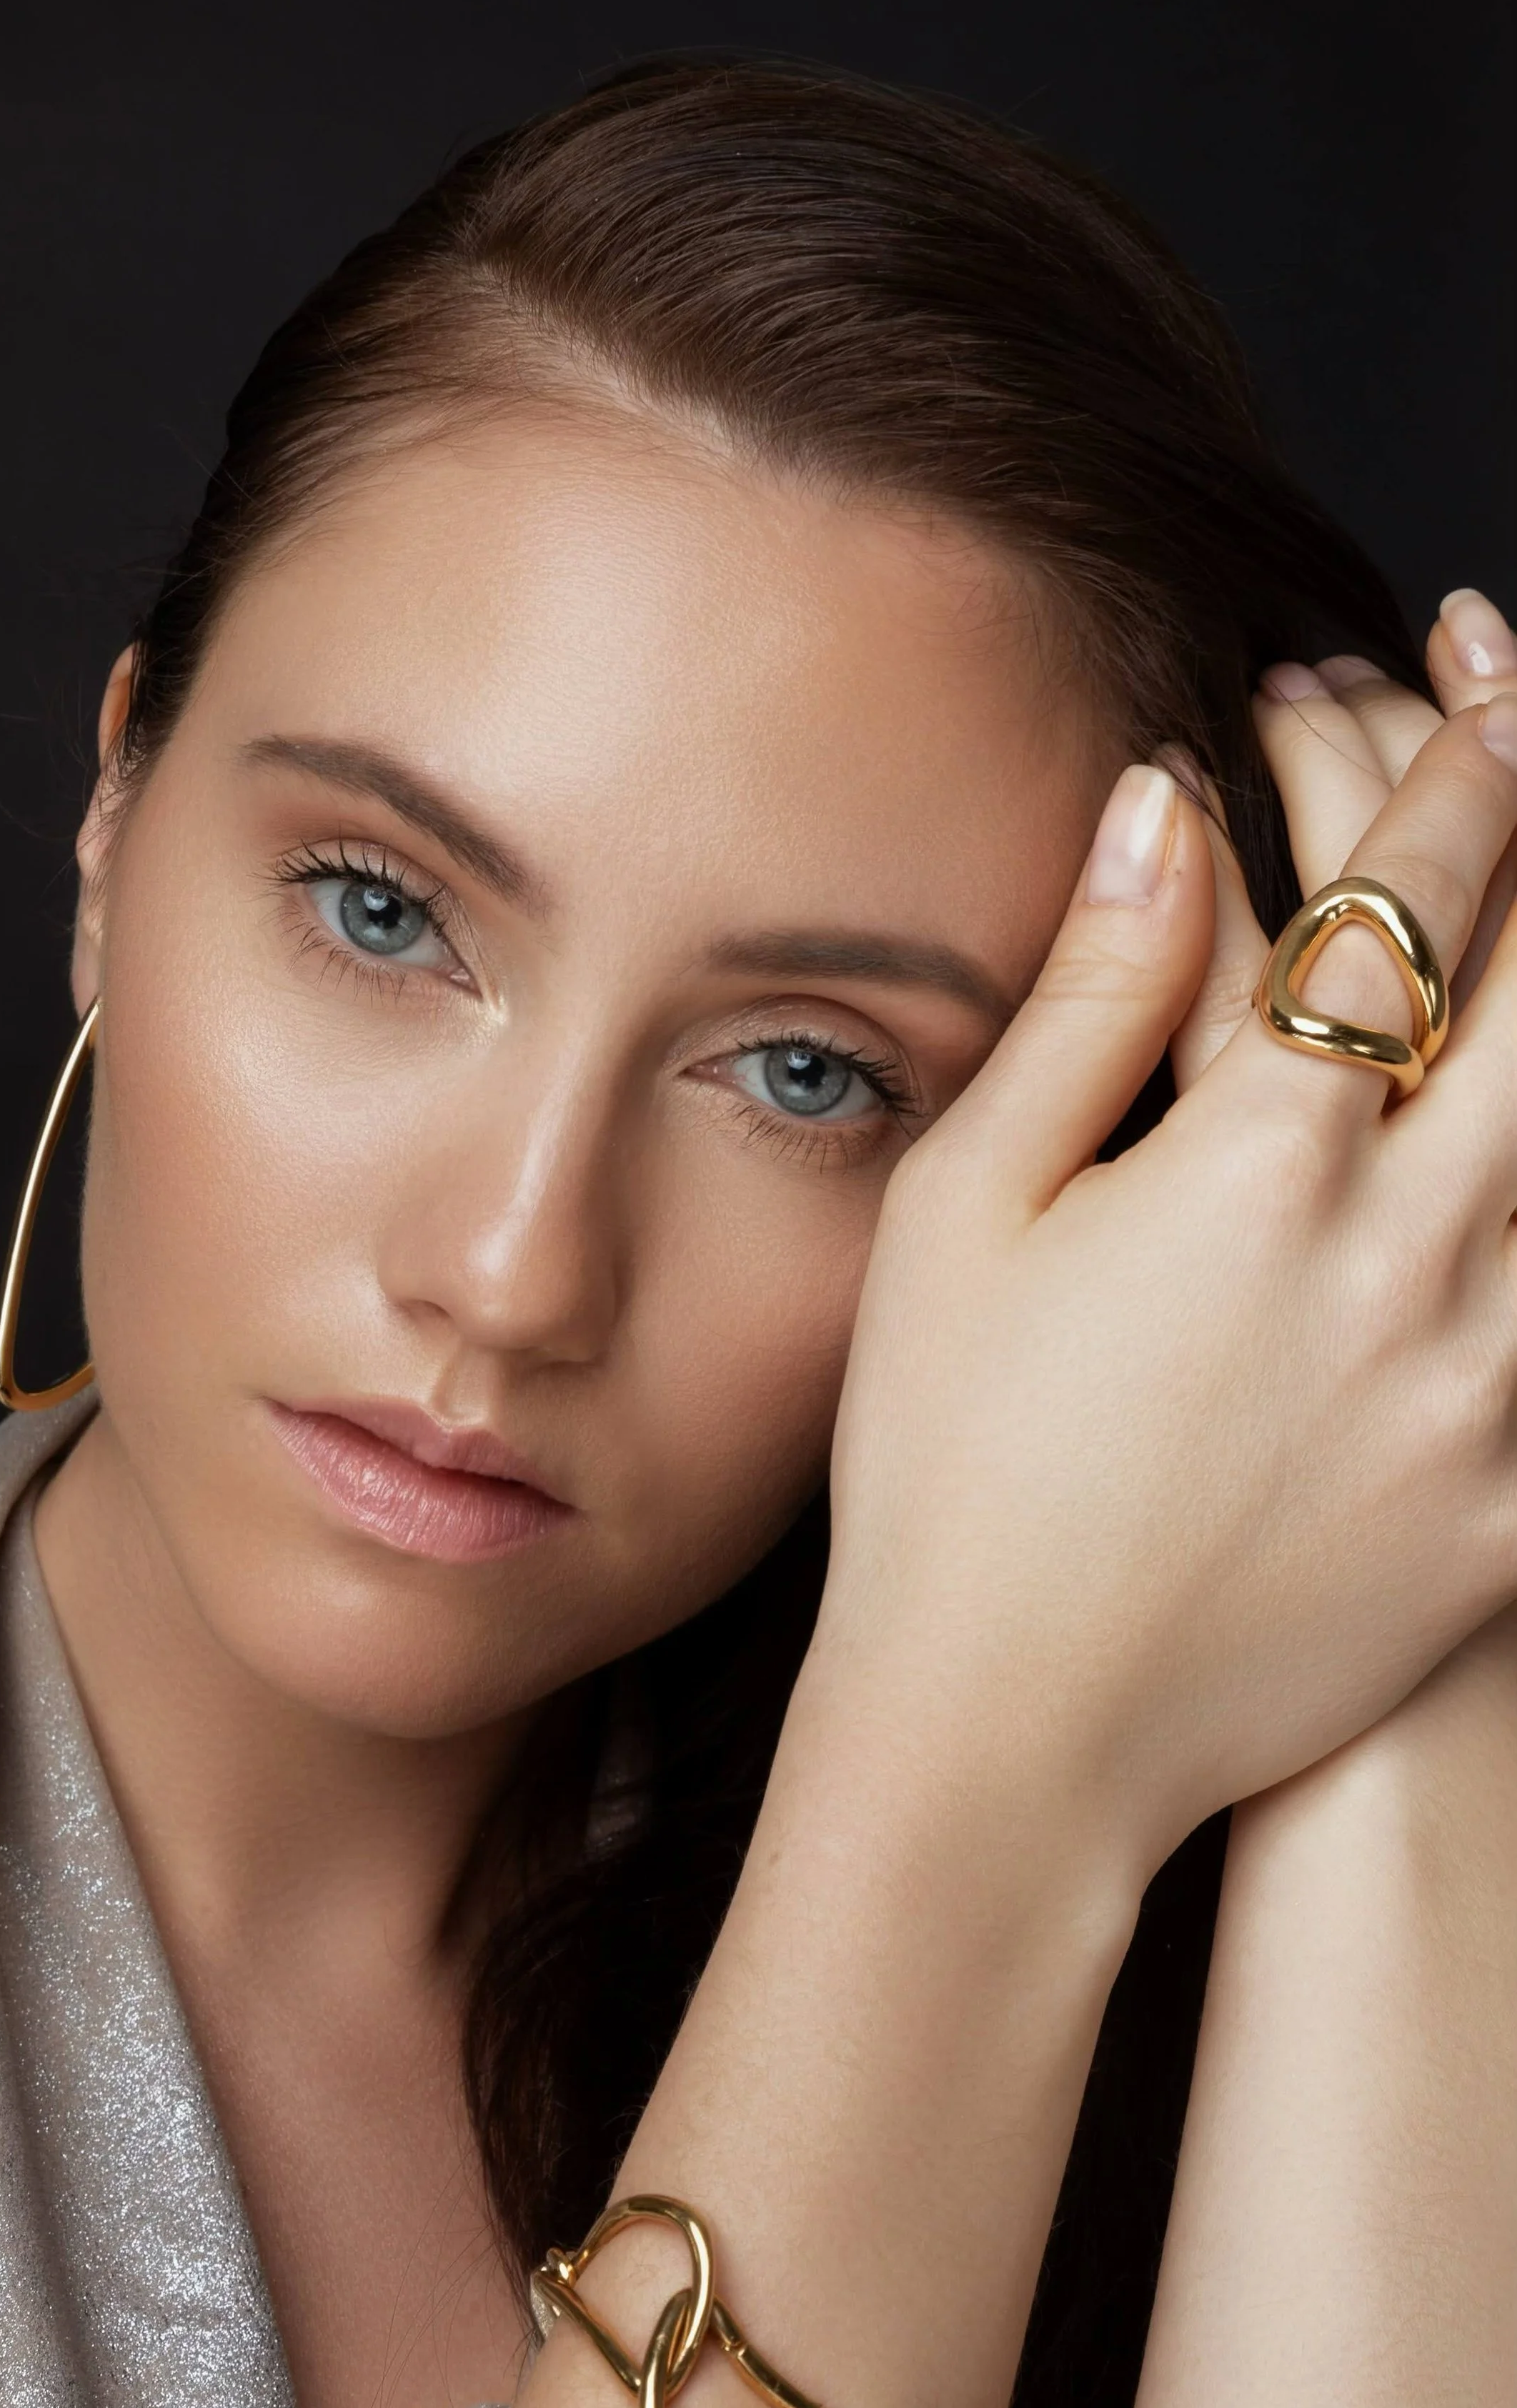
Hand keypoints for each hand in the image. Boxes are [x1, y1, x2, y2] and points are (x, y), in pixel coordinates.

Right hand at [807, 592, 1516, 1879]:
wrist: (1014, 1740)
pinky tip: (1493, 1179)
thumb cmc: (948, 1468)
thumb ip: (1090, 996)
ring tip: (1509, 951)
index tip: (1469, 667)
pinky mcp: (1516, 1505)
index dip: (1456, 759)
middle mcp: (1418, 1262)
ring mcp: (1491, 1391)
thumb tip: (1163, 806)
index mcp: (1265, 1170)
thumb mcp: (969, 1212)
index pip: (1408, 903)